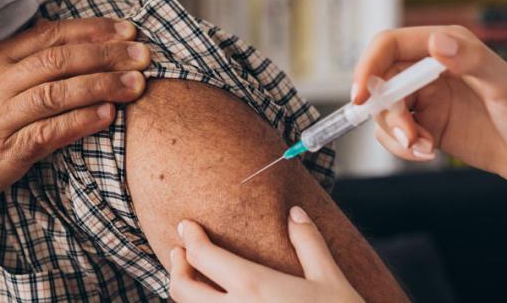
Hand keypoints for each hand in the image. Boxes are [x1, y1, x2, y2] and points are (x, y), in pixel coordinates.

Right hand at [0, 18, 150, 244]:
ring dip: (105, 85)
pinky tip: (108, 116)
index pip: (49, 35)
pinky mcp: (2, 155)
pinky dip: (81, 121)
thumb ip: (9, 67)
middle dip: (109, 54)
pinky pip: (48, 133)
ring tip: (138, 84)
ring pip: (60, 92)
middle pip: (61, 59)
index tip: (126, 29)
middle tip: (145, 52)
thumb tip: (57, 47)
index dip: (92, 30)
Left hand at [169, 207, 361, 302]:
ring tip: (196, 279)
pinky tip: (217, 302)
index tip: (187, 226)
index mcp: (253, 285)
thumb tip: (295, 213)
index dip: (190, 236)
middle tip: (180, 251)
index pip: (203, 255)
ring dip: (187, 293)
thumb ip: (309, 243)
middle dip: (177, 266)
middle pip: (182, 287)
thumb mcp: (329, 279)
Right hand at [351, 26, 506, 226]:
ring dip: (394, 133)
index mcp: (445, 46)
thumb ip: (470, 61)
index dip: (368, 66)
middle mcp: (431, 69)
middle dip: (385, 111)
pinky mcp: (428, 126)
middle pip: (381, 82)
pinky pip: (395, 134)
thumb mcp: (504, 86)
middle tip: (407, 135)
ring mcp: (427, 99)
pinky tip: (428, 153)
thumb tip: (436, 43)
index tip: (361, 96)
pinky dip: (402, 147)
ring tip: (422, 149)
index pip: (390, 45)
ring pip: (384, 111)